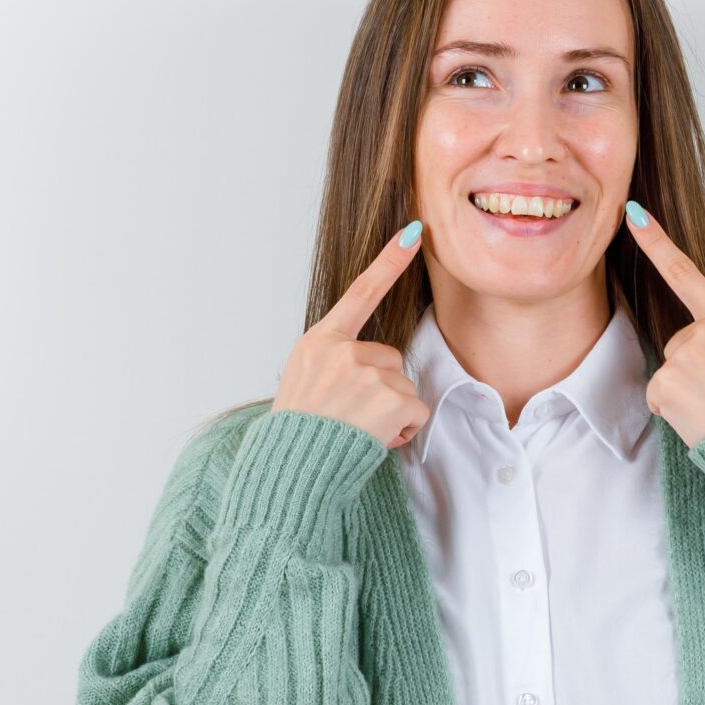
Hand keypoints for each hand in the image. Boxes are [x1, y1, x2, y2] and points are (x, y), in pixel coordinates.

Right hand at [273, 222, 432, 448]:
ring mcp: (366, 374)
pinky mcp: (389, 399)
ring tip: (356, 431)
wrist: (289, 471)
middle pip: (389, 359)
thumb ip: (333, 364)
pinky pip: (416, 411)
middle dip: (380, 389)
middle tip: (349, 417)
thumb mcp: (302, 383)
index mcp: (319, 342)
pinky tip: (373, 440)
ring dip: (390, 413)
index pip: (359, 293)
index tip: (412, 232)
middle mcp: (342, 351)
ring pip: (403, 387)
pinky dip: (403, 430)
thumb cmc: (296, 434)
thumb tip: (368, 369)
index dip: (388, 262)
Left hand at [623, 203, 704, 446]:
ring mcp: (686, 354)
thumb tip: (687, 348)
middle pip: (675, 345)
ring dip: (681, 393)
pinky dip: (671, 410)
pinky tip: (697, 416)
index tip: (634, 214)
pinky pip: (656, 396)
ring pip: (665, 372)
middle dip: (688, 372)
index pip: (685, 273)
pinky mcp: (669, 381)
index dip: (657, 242)